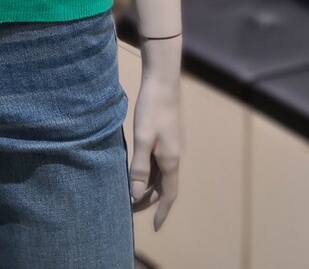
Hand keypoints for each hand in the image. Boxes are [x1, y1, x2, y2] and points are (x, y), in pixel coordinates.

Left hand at [129, 35, 181, 230]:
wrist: (163, 81)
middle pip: (165, 185)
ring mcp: (171, 145)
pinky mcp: (165, 134)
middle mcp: (174, 156)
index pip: (169, 194)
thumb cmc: (152, 109)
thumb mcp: (143, 140)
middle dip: (153, 199)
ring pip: (162, 172)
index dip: (162, 211)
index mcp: (170, 161)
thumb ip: (139, 167)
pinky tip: (138, 166)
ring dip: (150, 184)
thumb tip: (136, 196)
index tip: (156, 228)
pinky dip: (150, 170)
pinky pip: (159, 161)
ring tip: (134, 191)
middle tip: (135, 209)